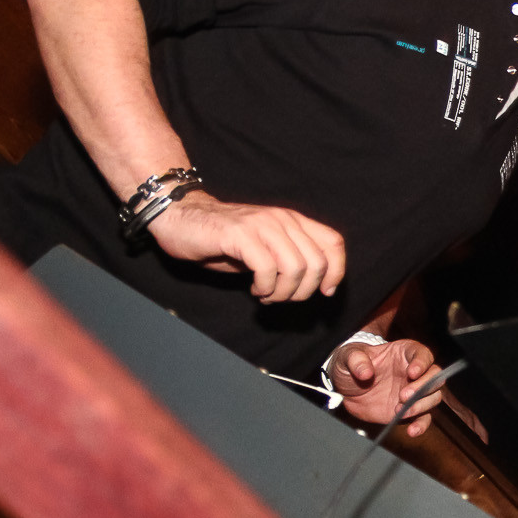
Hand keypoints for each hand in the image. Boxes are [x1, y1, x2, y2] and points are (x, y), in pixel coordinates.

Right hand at [144, 191, 345, 302]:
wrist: (181, 219)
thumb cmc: (224, 240)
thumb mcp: (266, 249)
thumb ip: (292, 258)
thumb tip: (322, 285)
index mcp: (293, 220)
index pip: (333, 243)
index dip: (335, 272)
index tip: (324, 292)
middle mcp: (282, 219)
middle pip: (317, 262)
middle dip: (303, 291)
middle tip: (282, 298)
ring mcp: (262, 225)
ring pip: (296, 267)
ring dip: (283, 292)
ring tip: (267, 295)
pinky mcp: (240, 235)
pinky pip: (267, 269)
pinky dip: (265, 287)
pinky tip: (255, 289)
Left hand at [328, 338, 442, 432]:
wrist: (346, 388)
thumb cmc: (351, 364)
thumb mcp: (348, 356)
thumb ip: (356, 360)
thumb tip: (365, 373)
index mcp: (405, 354)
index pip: (423, 354)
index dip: (422, 363)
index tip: (412, 373)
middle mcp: (415, 372)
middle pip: (435, 377)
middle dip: (423, 387)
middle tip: (403, 396)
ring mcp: (415, 392)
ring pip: (433, 398)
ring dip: (420, 406)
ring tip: (399, 411)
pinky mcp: (410, 410)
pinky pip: (424, 418)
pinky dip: (421, 425)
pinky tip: (412, 431)